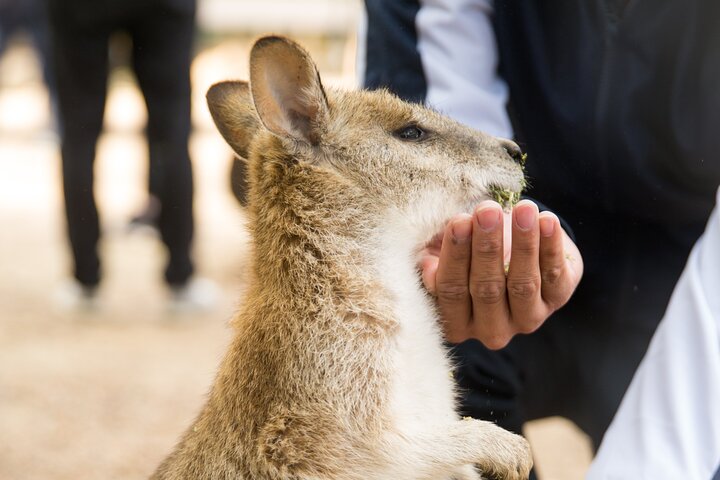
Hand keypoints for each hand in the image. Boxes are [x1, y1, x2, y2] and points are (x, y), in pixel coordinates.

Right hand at [420, 200, 582, 348]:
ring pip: (522, 283)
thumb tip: (428, 265)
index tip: (458, 221)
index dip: (455, 255)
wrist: (509, 246)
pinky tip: (546, 220)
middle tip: (487, 211)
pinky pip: (555, 276)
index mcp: (455, 322)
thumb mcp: (440, 254)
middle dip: (487, 247)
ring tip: (523, 210)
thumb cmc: (466, 250)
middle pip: (486, 289)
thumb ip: (432, 258)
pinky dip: (551, 246)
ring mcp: (526, 319)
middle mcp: (491, 329)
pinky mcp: (556, 300)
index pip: (451, 291)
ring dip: (523, 243)